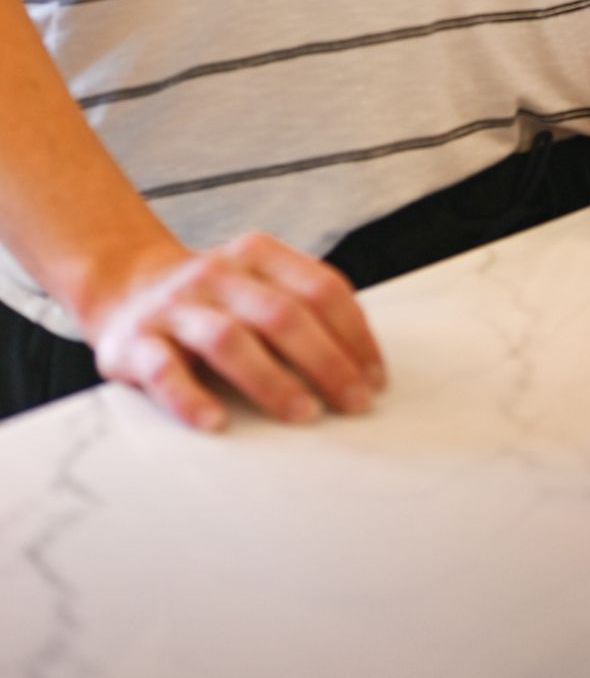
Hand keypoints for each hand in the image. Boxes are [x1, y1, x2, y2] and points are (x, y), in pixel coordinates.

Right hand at [79, 229, 386, 433]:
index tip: (375, 377)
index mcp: (258, 254)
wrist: (125, 287)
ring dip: (271, 380)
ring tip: (303, 415)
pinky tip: (216, 424)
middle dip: (326, 361)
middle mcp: (218, 274)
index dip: (354, 333)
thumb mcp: (257, 283)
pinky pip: (165, 370)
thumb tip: (362, 365)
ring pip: (229, 339)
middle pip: (282, 314)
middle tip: (354, 403)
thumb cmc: (214, 299)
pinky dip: (191, 398)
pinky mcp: (136, 342)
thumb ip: (300, 307)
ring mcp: (176, 307)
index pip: (320, 287)